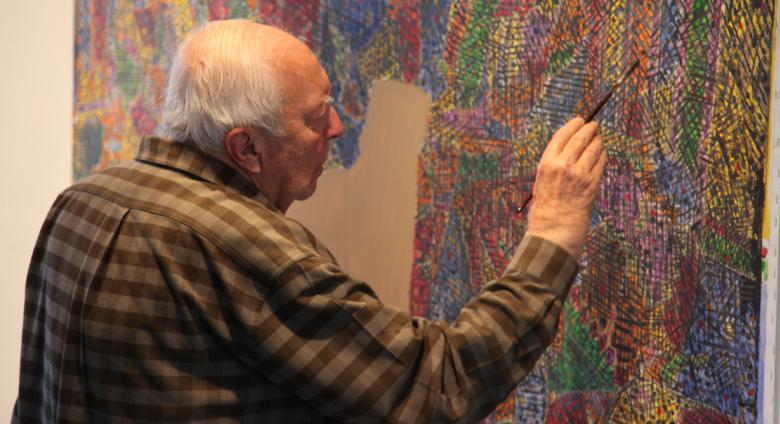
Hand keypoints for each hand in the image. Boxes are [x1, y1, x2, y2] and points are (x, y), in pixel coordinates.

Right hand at [525, 117, 606, 257]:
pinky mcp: (592, 182)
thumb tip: (572, 143)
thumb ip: (555, 161)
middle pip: (581, 137)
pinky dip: (602, 155)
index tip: (580, 120)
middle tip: (594, 126)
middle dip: (590, 129)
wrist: (555, 227)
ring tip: (598, 140)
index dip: (574, 125)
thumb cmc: (547, 205)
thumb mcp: (542, 179)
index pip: (563, 135)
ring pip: (594, 148)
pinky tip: (601, 154)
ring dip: (598, 141)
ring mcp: (579, 173)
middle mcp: (563, 165)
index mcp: (547, 162)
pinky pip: (601, 161)